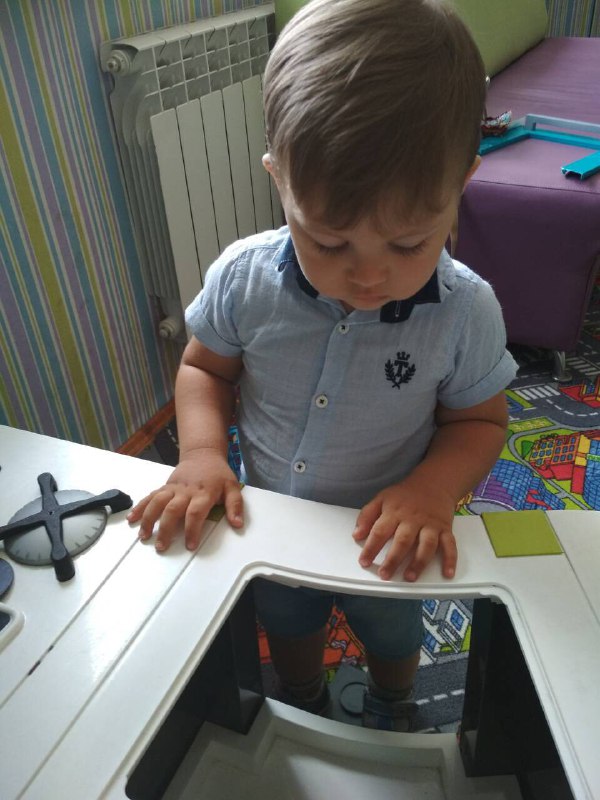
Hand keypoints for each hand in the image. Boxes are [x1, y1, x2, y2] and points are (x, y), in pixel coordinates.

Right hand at [127, 450, 242, 551]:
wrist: (203, 454)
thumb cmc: (218, 474)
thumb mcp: (233, 487)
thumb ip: (235, 506)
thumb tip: (238, 524)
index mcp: (204, 493)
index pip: (196, 513)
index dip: (192, 530)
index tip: (190, 545)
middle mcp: (186, 491)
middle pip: (172, 510)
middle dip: (166, 529)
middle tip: (161, 547)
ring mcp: (173, 489)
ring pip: (157, 502)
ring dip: (149, 519)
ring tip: (144, 536)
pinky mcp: (165, 487)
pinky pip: (150, 496)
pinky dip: (140, 507)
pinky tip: (132, 519)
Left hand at [352, 477, 456, 581]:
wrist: (433, 482)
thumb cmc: (404, 495)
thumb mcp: (381, 498)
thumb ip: (367, 516)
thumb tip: (356, 535)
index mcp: (394, 512)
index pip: (380, 531)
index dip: (371, 547)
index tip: (364, 562)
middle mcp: (413, 519)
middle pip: (403, 541)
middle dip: (394, 559)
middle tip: (385, 575)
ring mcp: (431, 525)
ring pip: (426, 545)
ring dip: (419, 562)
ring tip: (410, 577)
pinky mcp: (445, 528)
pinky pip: (450, 544)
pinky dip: (451, 559)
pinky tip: (448, 574)